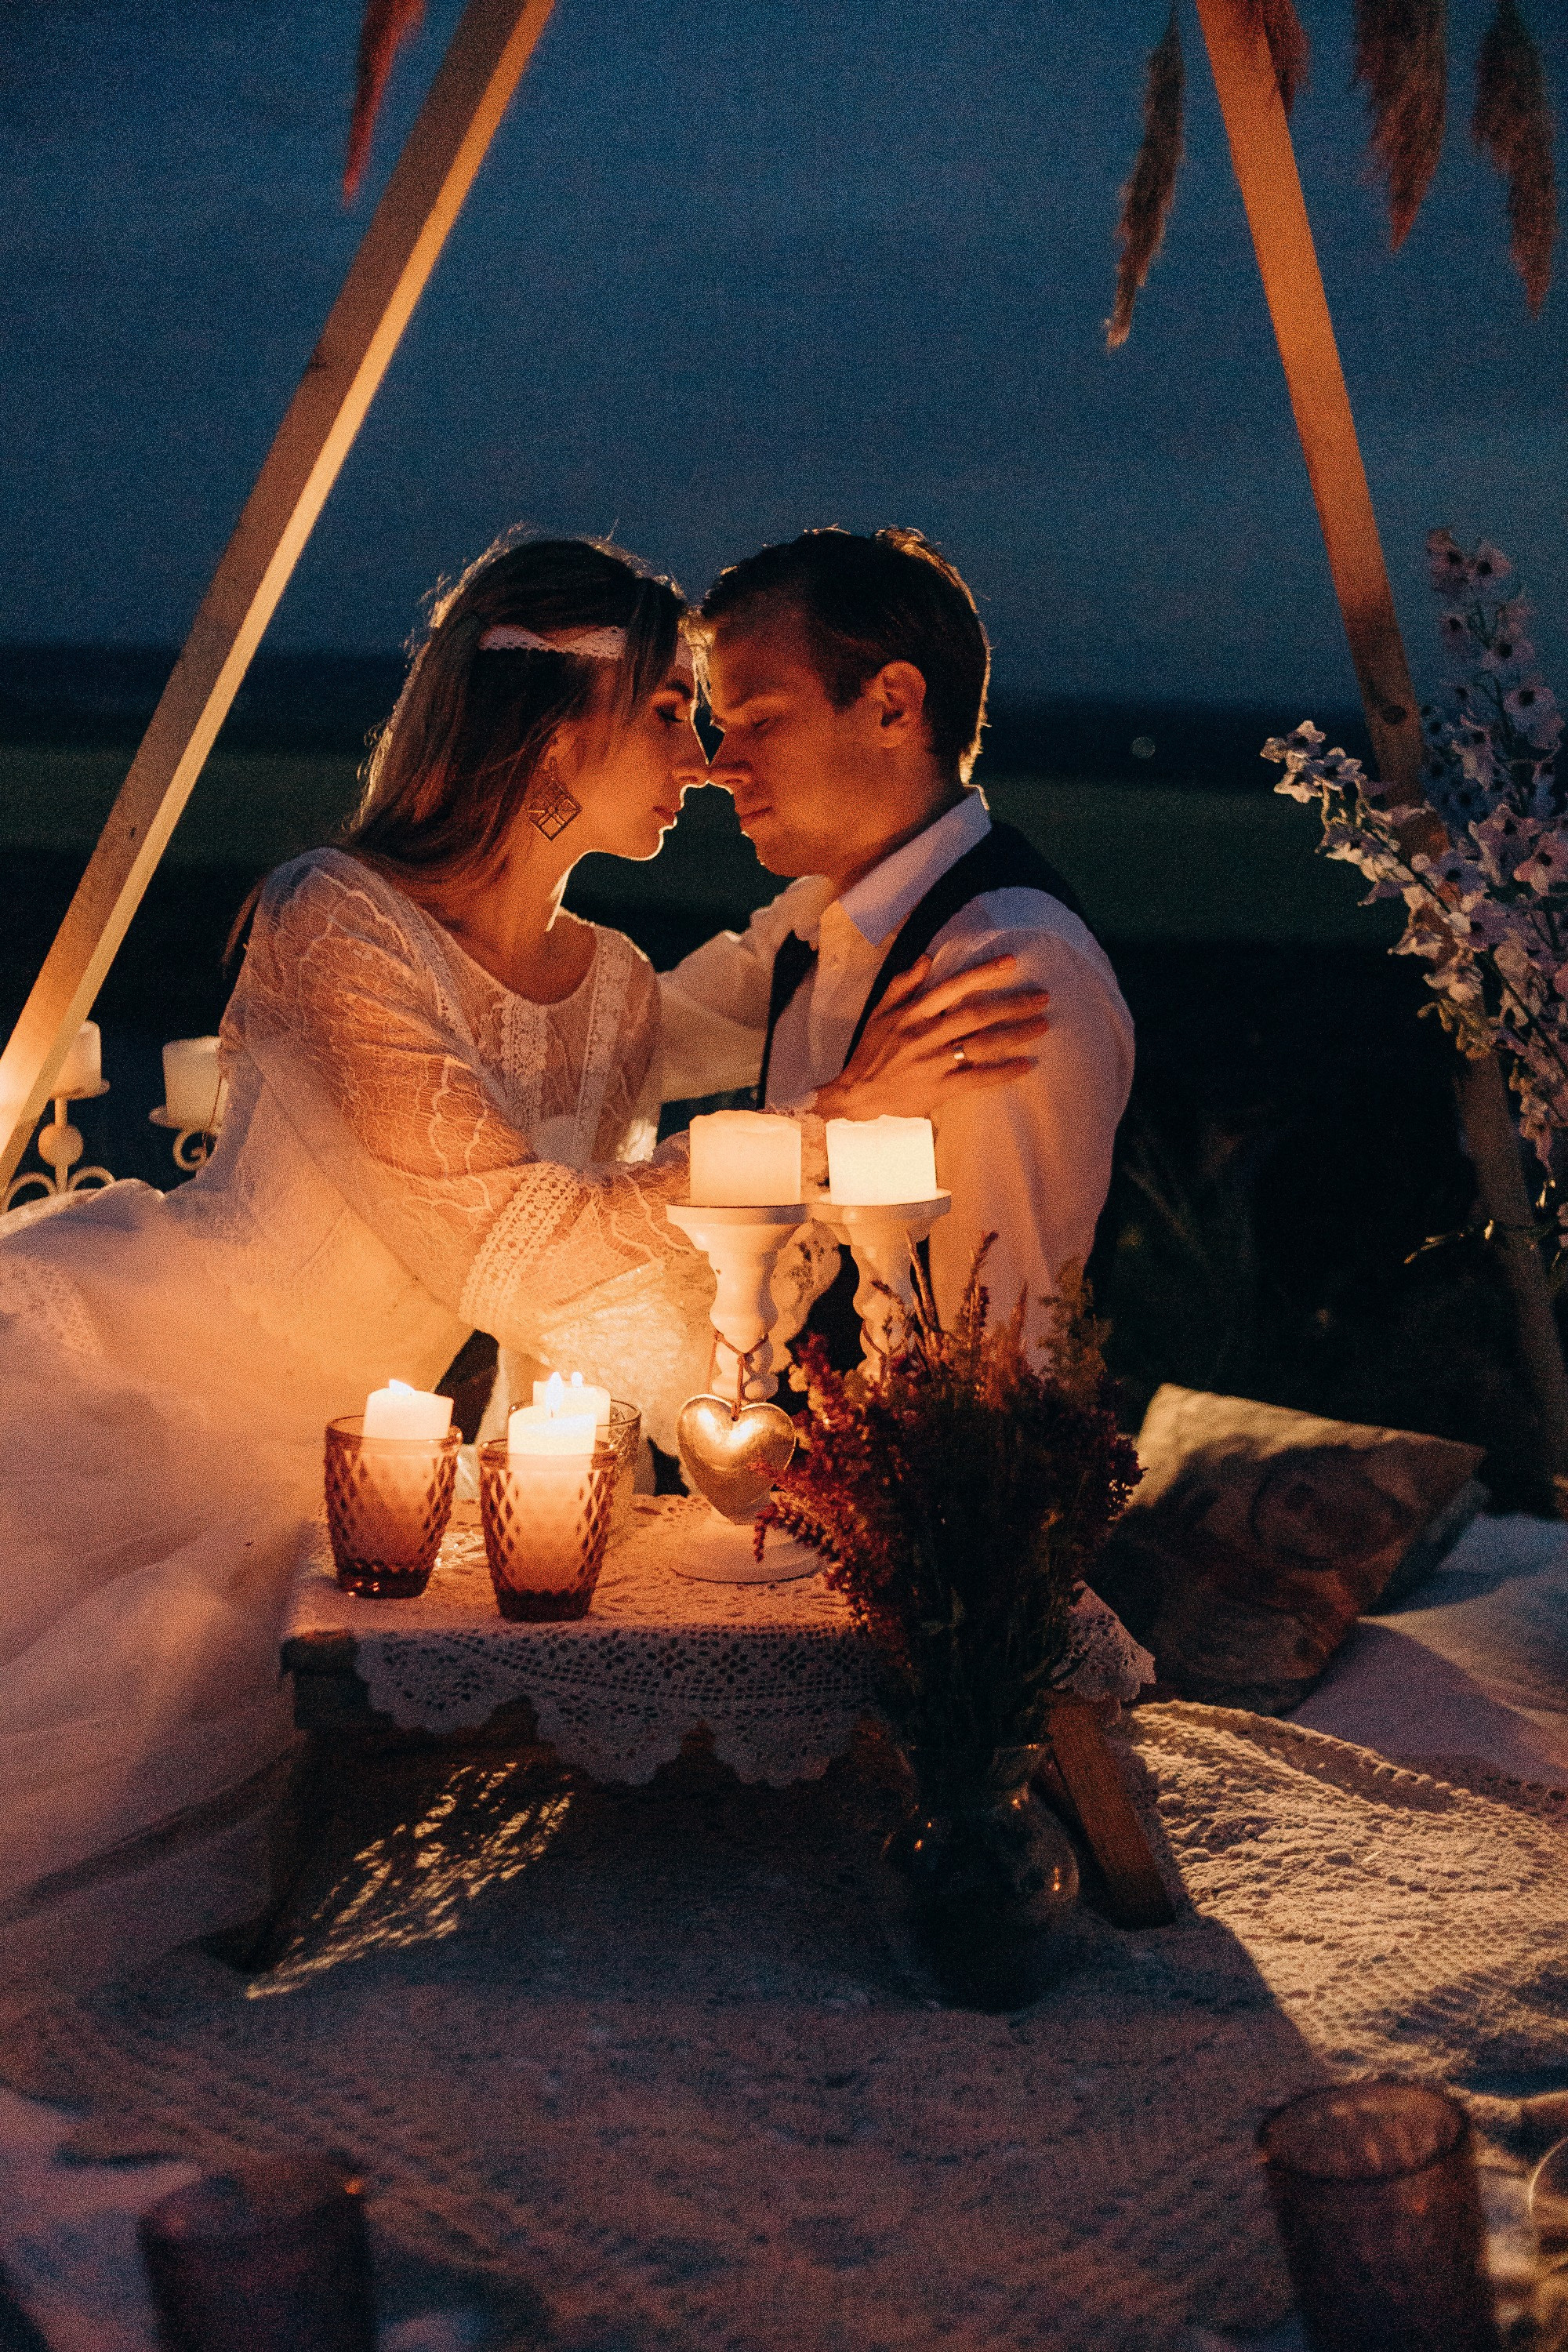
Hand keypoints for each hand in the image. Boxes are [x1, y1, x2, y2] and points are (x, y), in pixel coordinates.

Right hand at [813, 953, 1049, 1123]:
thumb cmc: (870, 1051)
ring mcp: (934, 1063)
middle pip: (977, 1015)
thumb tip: (927, 958)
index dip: (983, 973)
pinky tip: (1026, 1065)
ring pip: (982, 1045)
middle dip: (1012, 1005)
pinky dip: (1003, 1072)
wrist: (857, 1094)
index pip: (953, 987)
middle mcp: (926, 1035)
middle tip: (1042, 998)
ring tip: (1042, 1026)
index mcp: (913, 1013)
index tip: (1011, 963)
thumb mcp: (879, 1012)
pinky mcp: (940, 1088)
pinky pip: (978, 1079)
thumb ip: (903, 984)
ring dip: (1015, 1035)